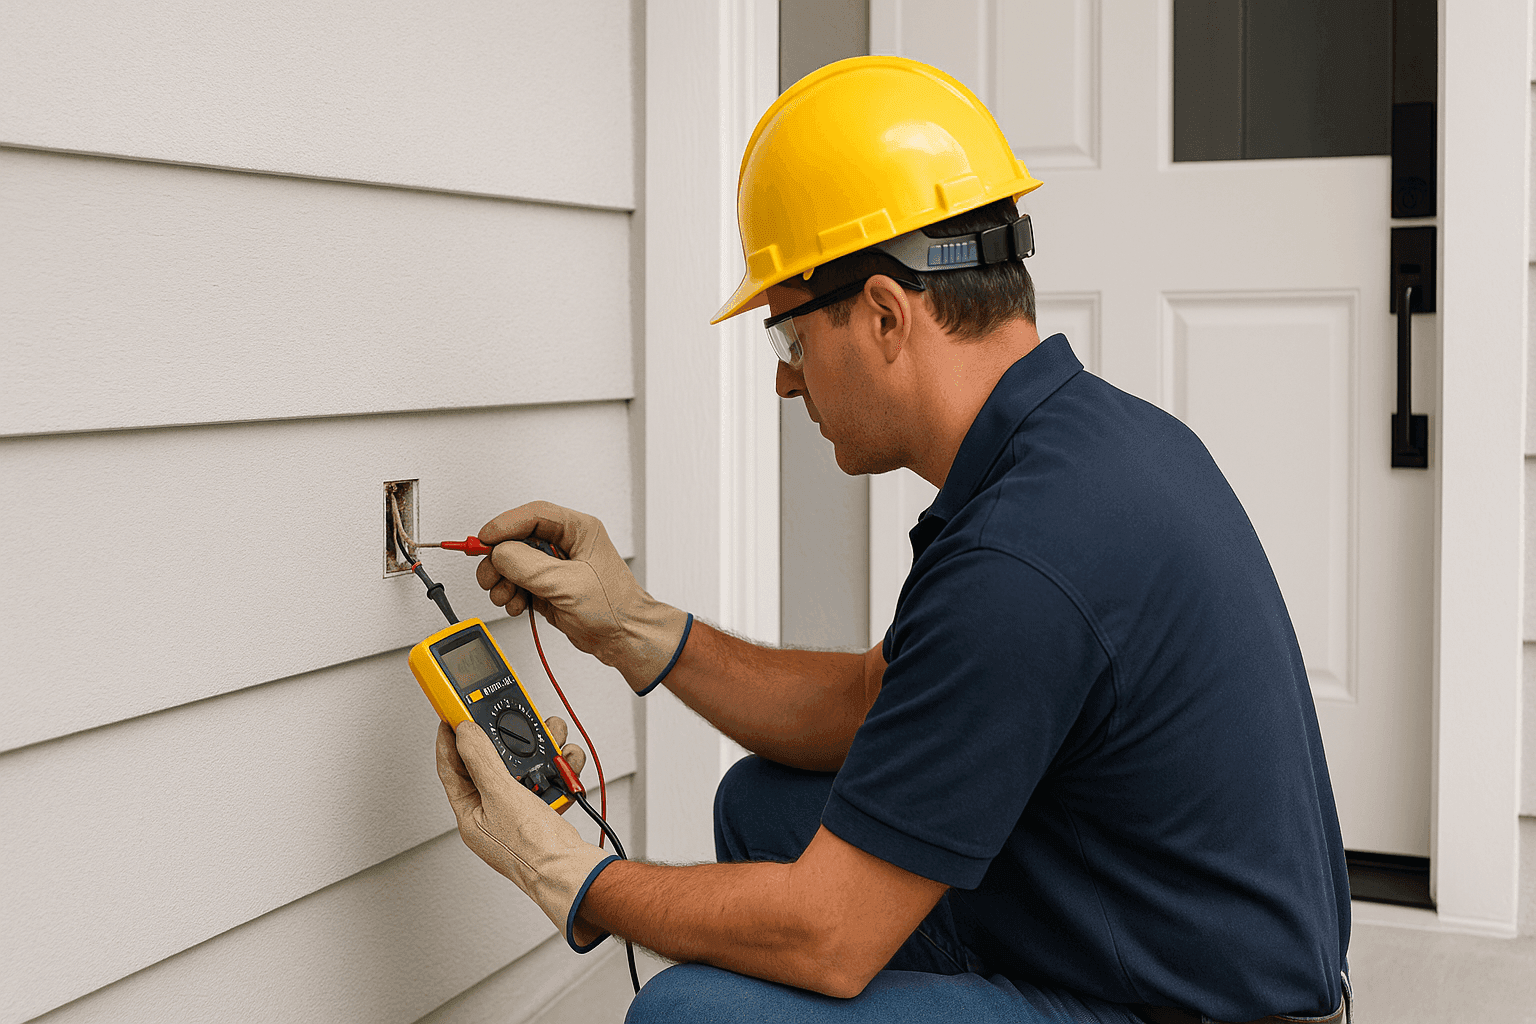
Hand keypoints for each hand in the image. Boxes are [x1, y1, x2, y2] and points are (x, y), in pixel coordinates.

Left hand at [436, 717, 615, 950]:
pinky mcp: (546, 811)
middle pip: (493, 762)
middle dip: (509, 739)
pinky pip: (550, 778)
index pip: (451, 768)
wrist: (574, 872)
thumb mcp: (500, 795)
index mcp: (470, 814)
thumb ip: (481, 760)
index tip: (453, 713)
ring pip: (526, 767)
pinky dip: (560, 767)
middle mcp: (493, 813)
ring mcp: (521, 812)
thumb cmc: (533, 851)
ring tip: (552, 743)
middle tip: (515, 721)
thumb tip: (465, 732)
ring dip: (542, 751)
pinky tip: (566, 766)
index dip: (450, 738)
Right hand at [476, 500, 691, 693]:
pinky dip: (511, 595)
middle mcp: (566, 544)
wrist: (625, 638)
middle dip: (499, 559)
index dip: (504, 525)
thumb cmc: (615, 608)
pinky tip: (516, 605)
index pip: (534, 515)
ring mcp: (556, 566)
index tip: (484, 540)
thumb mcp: (567, 584)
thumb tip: (499, 552)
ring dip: (503, 581)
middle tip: (489, 576)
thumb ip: (528, 565)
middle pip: (517, 539)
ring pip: (513, 563)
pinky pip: (518, 583)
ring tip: (506, 597)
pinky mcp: (549, 587)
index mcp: (579, 530)